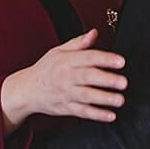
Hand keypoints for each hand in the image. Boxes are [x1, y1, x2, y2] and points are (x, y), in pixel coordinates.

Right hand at [1, 29, 127, 129]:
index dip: (105, 59)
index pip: (88, 58)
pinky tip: (110, 116)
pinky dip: (96, 115)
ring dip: (104, 99)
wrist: (26, 90)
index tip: (121, 61)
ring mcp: (65, 94)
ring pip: (86, 96)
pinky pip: (82, 112)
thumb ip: (78, 43)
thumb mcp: (58, 51)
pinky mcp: (65, 108)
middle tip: (123, 82)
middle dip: (106, 80)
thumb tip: (95, 32)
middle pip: (87, 77)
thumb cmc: (46, 69)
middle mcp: (65, 77)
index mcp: (66, 60)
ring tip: (120, 100)